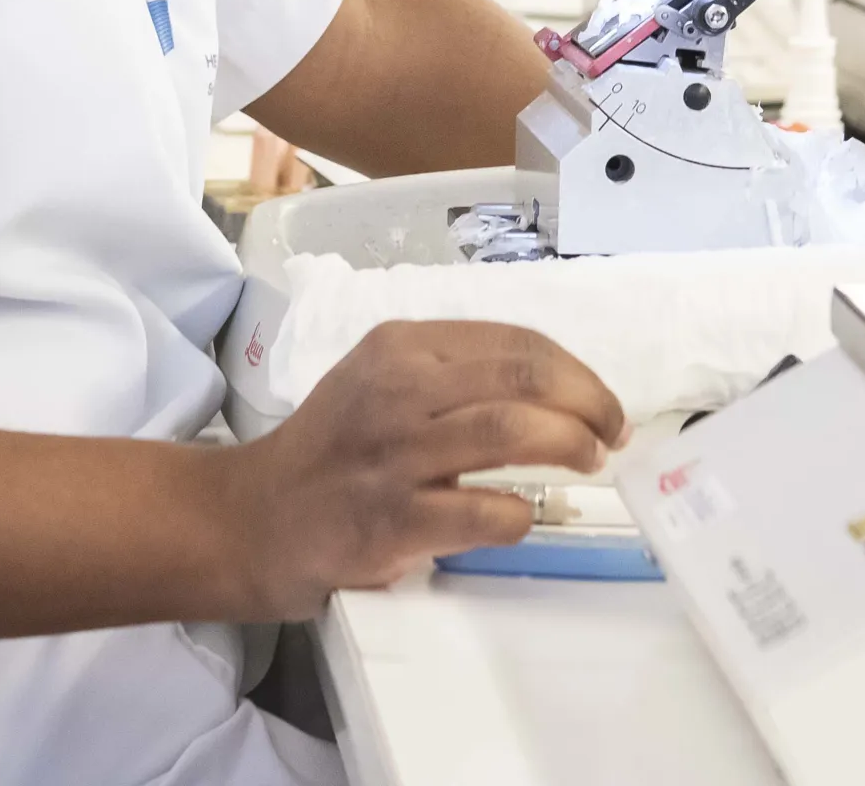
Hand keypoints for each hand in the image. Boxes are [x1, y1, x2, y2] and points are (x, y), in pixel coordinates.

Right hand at [203, 322, 625, 616]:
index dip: (577, 372)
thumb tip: (552, 386)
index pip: (516, 343)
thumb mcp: (378, 380)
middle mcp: (400, 389)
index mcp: (401, 346)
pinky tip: (522, 517)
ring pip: (512, 430)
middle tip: (611, 432)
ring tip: (589, 462)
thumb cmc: (329, 450)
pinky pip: (485, 510)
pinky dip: (521, 513)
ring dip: (570, 445)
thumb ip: (450, 372)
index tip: (601, 402)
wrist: (253, 520)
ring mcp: (396, 455)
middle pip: (525, 378)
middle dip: (588, 403)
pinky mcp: (393, 520)